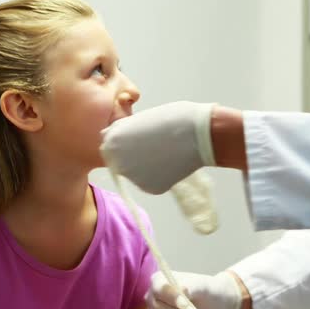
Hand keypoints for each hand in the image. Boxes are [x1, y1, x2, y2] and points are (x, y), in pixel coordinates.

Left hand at [100, 101, 215, 193]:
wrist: (199, 135)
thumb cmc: (172, 119)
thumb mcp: (139, 119)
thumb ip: (123, 132)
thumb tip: (114, 140)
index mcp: (112, 142)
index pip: (110, 143)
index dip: (125, 139)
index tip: (141, 135)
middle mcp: (119, 163)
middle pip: (120, 160)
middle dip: (131, 155)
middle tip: (154, 144)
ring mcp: (134, 179)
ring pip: (135, 172)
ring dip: (144, 165)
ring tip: (164, 151)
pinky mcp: (150, 189)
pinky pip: (148, 181)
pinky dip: (157, 174)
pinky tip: (169, 162)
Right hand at [147, 271, 241, 308]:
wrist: (208, 304)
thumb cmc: (202, 290)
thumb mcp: (201, 284)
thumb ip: (191, 285)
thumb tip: (182, 289)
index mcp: (159, 280)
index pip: (160, 288)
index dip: (172, 297)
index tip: (185, 305)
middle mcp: (152, 296)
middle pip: (158, 307)